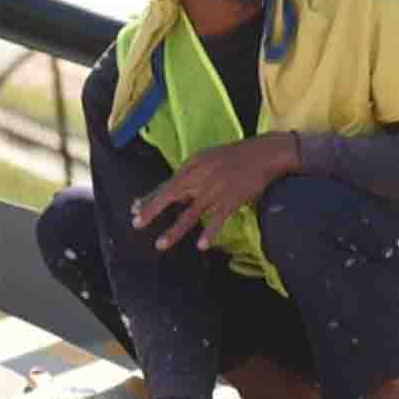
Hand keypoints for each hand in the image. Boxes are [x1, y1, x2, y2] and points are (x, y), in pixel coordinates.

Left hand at [133, 133, 300, 252]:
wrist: (263, 154)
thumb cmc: (236, 156)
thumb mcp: (208, 158)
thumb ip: (193, 173)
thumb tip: (178, 191)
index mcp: (192, 166)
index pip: (166, 185)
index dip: (150, 198)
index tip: (135, 209)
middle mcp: (200, 178)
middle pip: (170, 196)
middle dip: (152, 210)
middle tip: (136, 224)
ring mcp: (215, 191)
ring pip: (190, 214)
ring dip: (174, 230)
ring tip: (160, 244)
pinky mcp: (231, 200)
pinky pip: (217, 220)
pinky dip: (210, 232)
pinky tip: (201, 245)